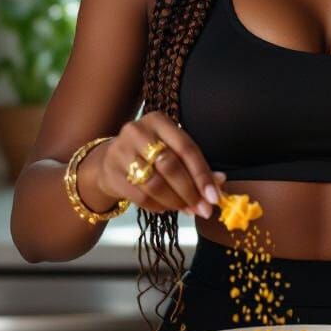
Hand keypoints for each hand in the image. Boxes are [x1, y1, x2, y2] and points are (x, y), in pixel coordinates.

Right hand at [86, 112, 225, 218]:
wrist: (110, 160)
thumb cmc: (151, 154)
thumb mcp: (173, 151)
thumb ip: (196, 166)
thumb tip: (220, 183)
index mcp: (159, 120)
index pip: (186, 148)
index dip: (202, 175)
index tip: (214, 197)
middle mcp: (138, 131)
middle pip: (170, 166)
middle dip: (190, 192)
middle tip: (203, 210)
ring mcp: (121, 151)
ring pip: (155, 184)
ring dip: (175, 202)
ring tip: (187, 210)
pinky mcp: (111, 173)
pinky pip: (140, 197)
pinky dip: (158, 206)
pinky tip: (166, 208)